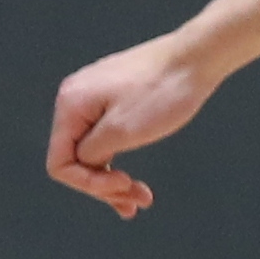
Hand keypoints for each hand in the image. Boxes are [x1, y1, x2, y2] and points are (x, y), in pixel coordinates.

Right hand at [46, 34, 211, 218]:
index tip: (125, 186)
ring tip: (142, 197)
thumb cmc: (164, 91)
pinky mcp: (114, 95)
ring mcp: (94, 96)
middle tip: (138, 203)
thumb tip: (83, 163)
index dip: (88, 184)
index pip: (60, 162)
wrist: (198, 55)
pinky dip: (120, 156)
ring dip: (114, 176)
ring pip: (94, 149)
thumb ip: (92, 153)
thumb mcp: (122, 131)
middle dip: (105, 185)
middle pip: (76, 158)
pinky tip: (136, 172)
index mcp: (70, 106)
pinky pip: (107, 134)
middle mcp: (75, 99)